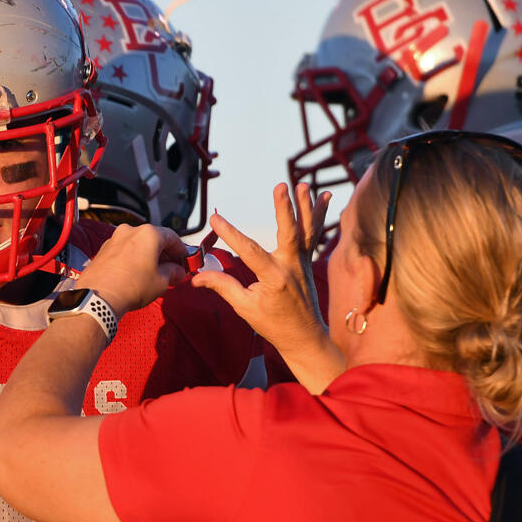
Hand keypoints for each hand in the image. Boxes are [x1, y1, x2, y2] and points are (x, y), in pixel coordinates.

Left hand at [75, 223, 188, 316]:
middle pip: (154, 239)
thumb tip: (177, 271)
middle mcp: (130, 231)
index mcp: (148, 234)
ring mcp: (114, 239)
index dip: (181, 250)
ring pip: (137, 244)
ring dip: (148, 255)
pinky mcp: (103, 250)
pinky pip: (124, 251)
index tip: (184, 261)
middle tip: (172, 268)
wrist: (98, 298)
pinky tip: (136, 273)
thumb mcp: (161, 282)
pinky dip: (133, 258)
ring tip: (153, 273)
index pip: (172, 237)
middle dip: (165, 253)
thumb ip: (173, 272)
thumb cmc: (130, 287)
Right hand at [192, 183, 345, 391]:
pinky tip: (325, 195)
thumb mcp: (244, 307)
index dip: (230, 233)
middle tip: (281, 186)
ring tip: (301, 185)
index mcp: (274, 278)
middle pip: (290, 232)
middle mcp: (292, 266)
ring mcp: (303, 262)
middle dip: (285, 208)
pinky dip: (321, 215)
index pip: (249, 250)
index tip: (215, 219)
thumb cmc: (273, 324)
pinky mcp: (308, 261)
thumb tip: (196, 277)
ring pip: (307, 229)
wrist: (304, 336)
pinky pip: (315, 234)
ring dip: (306, 206)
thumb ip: (222, 286)